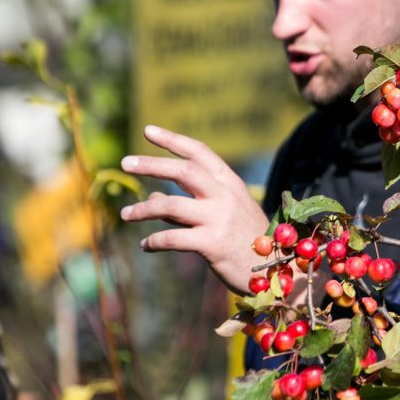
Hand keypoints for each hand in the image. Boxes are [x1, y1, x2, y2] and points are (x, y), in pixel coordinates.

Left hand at [119, 125, 268, 293]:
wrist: (274, 269)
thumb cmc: (245, 240)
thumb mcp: (223, 214)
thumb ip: (186, 204)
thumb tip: (151, 196)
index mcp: (230, 183)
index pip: (199, 152)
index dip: (173, 139)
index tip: (147, 130)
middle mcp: (225, 196)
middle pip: (183, 170)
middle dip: (152, 164)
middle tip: (125, 162)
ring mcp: (219, 219)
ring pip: (171, 206)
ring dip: (143, 209)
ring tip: (124, 213)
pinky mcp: (213, 244)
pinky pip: (173, 239)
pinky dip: (154, 241)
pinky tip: (144, 245)